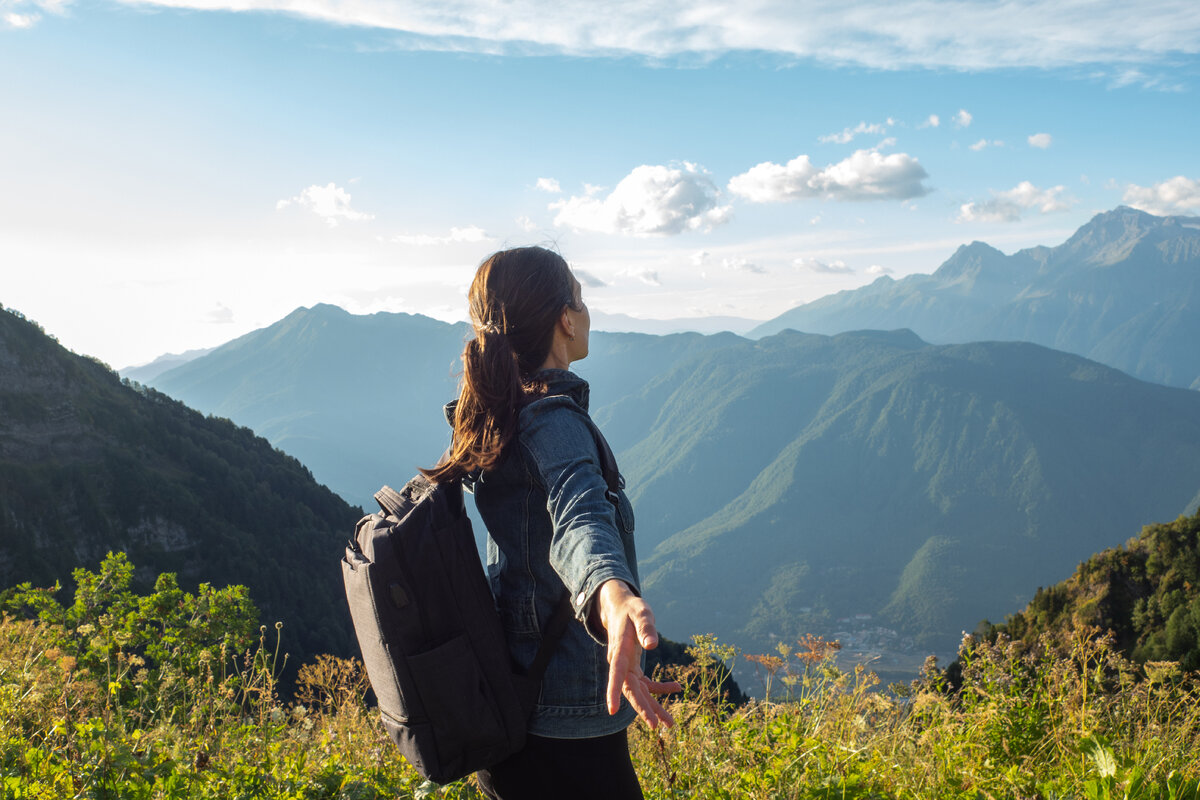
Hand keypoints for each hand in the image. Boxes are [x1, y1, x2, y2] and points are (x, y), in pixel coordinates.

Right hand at [596, 579, 682, 728]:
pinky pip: (647, 684)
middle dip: (642, 708)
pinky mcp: (634, 668)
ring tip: (670, 724)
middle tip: (655, 726)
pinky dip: (661, 688)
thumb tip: (652, 645)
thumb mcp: (641, 613)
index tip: (611, 710)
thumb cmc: (632, 609)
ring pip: (639, 692)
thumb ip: (646, 628)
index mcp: (620, 651)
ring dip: (653, 707)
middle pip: (630, 690)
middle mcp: (621, 664)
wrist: (622, 609)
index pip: (616, 674)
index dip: (614, 692)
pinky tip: (677, 688)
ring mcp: (627, 668)